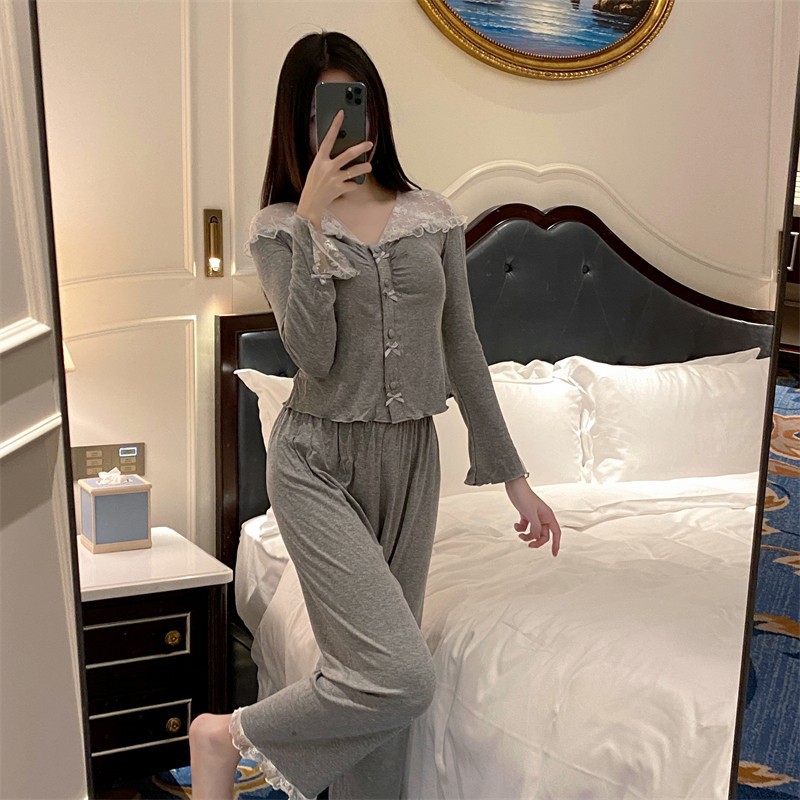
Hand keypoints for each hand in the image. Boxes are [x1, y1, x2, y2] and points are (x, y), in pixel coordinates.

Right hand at [297, 110, 373, 227]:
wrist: (310, 204)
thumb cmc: (314, 183)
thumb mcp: (316, 168)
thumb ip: (327, 159)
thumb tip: (342, 149)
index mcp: (319, 159)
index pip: (328, 139)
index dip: (335, 125)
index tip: (341, 114)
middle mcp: (328, 168)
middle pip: (348, 154)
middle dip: (360, 148)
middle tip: (369, 144)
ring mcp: (334, 179)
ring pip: (354, 171)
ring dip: (363, 168)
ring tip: (368, 166)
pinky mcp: (339, 189)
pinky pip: (352, 185)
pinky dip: (353, 185)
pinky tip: (352, 184)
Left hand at [505, 476, 561, 556]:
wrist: (514, 486)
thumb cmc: (524, 497)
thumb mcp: (530, 514)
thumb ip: (535, 527)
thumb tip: (537, 537)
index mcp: (548, 516)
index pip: (556, 533)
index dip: (556, 544)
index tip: (554, 554)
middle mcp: (543, 517)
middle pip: (543, 535)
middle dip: (536, 541)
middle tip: (529, 545)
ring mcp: (534, 516)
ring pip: (533, 532)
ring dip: (527, 536)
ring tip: (519, 534)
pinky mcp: (525, 515)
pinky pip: (525, 527)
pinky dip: (520, 529)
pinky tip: (516, 525)